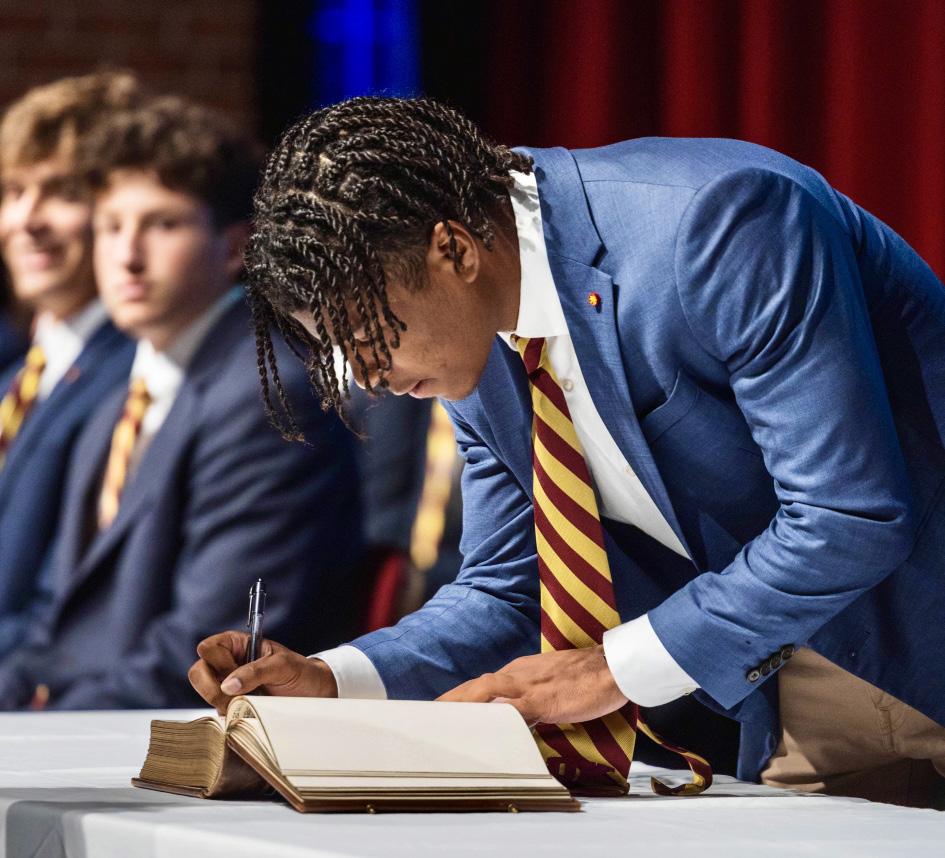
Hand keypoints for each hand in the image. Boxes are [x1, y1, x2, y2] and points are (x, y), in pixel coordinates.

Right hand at [188, 631, 337, 713]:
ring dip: (223, 704)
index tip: (235, 671)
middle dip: (212, 689)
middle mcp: (229, 664)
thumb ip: (256, 671)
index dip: (217, 661)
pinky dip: (228, 716)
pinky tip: (246, 714)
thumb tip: (227, 685)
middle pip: (198, 672)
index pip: (208, 648)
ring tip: (248, 704)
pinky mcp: (232, 706)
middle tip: (237, 697)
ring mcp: (228, 686)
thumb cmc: (301, 672)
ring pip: (205, 695)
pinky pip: (216, 712)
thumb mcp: (283, 665)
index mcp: (238, 645)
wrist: (315, 695)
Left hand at [437, 645, 627, 725]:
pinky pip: (512, 709)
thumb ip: (535, 698)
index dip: (460, 698)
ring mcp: (530, 685)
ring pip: (485, 692)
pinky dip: (493, 716)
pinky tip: (480, 726)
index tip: (441, 710)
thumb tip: (520, 718)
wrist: (615, 664)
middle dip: (450, 702)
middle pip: (475, 687)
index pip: (482, 684)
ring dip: (461, 705)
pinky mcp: (544, 699)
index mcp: (521, 672)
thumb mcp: (555, 686)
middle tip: (427, 718)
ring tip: (440, 721)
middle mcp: (519, 674)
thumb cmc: (590, 676)